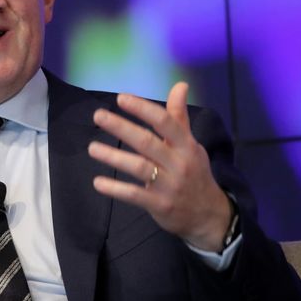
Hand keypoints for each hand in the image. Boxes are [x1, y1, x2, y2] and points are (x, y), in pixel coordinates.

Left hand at [88, 82, 230, 251]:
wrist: (209, 215)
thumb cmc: (194, 173)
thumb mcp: (191, 145)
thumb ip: (179, 117)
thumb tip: (180, 84)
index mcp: (186, 145)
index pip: (165, 122)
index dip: (143, 109)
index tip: (121, 98)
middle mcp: (178, 163)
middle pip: (147, 142)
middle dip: (122, 127)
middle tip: (98, 116)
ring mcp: (169, 185)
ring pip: (139, 167)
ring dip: (114, 157)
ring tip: (92, 148)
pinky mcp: (159, 205)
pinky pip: (134, 195)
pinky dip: (115, 189)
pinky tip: (98, 182)